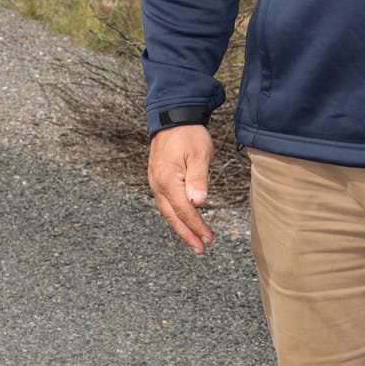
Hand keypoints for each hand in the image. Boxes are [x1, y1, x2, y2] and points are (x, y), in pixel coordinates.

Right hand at [147, 124, 214, 253]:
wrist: (172, 117)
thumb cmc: (188, 134)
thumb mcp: (200, 154)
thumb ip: (199, 179)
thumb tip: (198, 202)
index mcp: (169, 180)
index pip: (184, 210)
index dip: (197, 226)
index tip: (209, 239)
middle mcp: (158, 184)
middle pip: (172, 216)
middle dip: (187, 234)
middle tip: (200, 248)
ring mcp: (155, 181)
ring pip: (166, 211)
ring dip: (179, 227)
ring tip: (193, 240)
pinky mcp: (157, 177)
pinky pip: (164, 202)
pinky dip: (173, 215)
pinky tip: (181, 219)